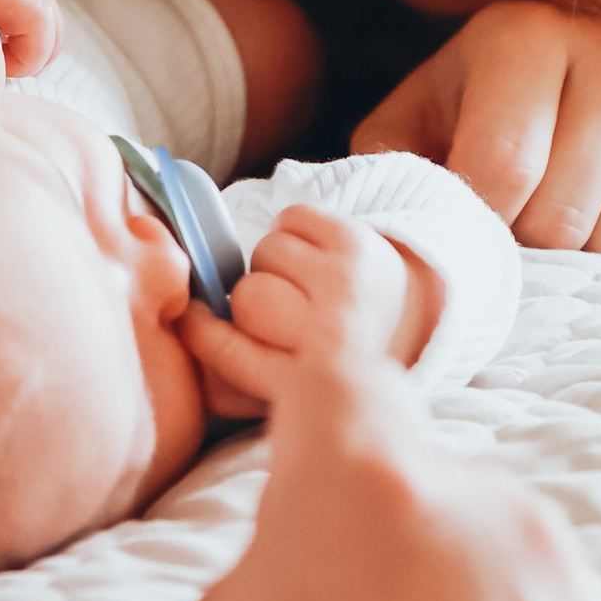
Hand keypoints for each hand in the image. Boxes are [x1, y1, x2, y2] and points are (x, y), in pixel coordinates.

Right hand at [180, 205, 424, 420]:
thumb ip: (240, 369)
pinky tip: (316, 255)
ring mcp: (347, 283)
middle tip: (276, 310)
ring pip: (266, 253)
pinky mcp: (357, 242)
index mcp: (312, 382)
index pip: (234, 355)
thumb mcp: (293, 381)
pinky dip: (295, 230)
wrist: (411, 321)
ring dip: (274, 264)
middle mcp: (332, 335)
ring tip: (302, 282)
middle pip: (248, 301)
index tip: (192, 321)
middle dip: (249, 301)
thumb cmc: (335, 352)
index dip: (203, 334)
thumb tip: (189, 328)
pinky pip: (291, 218)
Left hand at [356, 3, 600, 252]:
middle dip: (531, 249)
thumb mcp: (424, 115)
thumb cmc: (494, 103)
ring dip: (590, 260)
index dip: (480, 227)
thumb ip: (392, 166)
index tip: (474, 230)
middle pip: (564, 215)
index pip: (502, 171)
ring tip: (573, 224)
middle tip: (524, 233)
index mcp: (524, 34)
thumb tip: (391, 236)